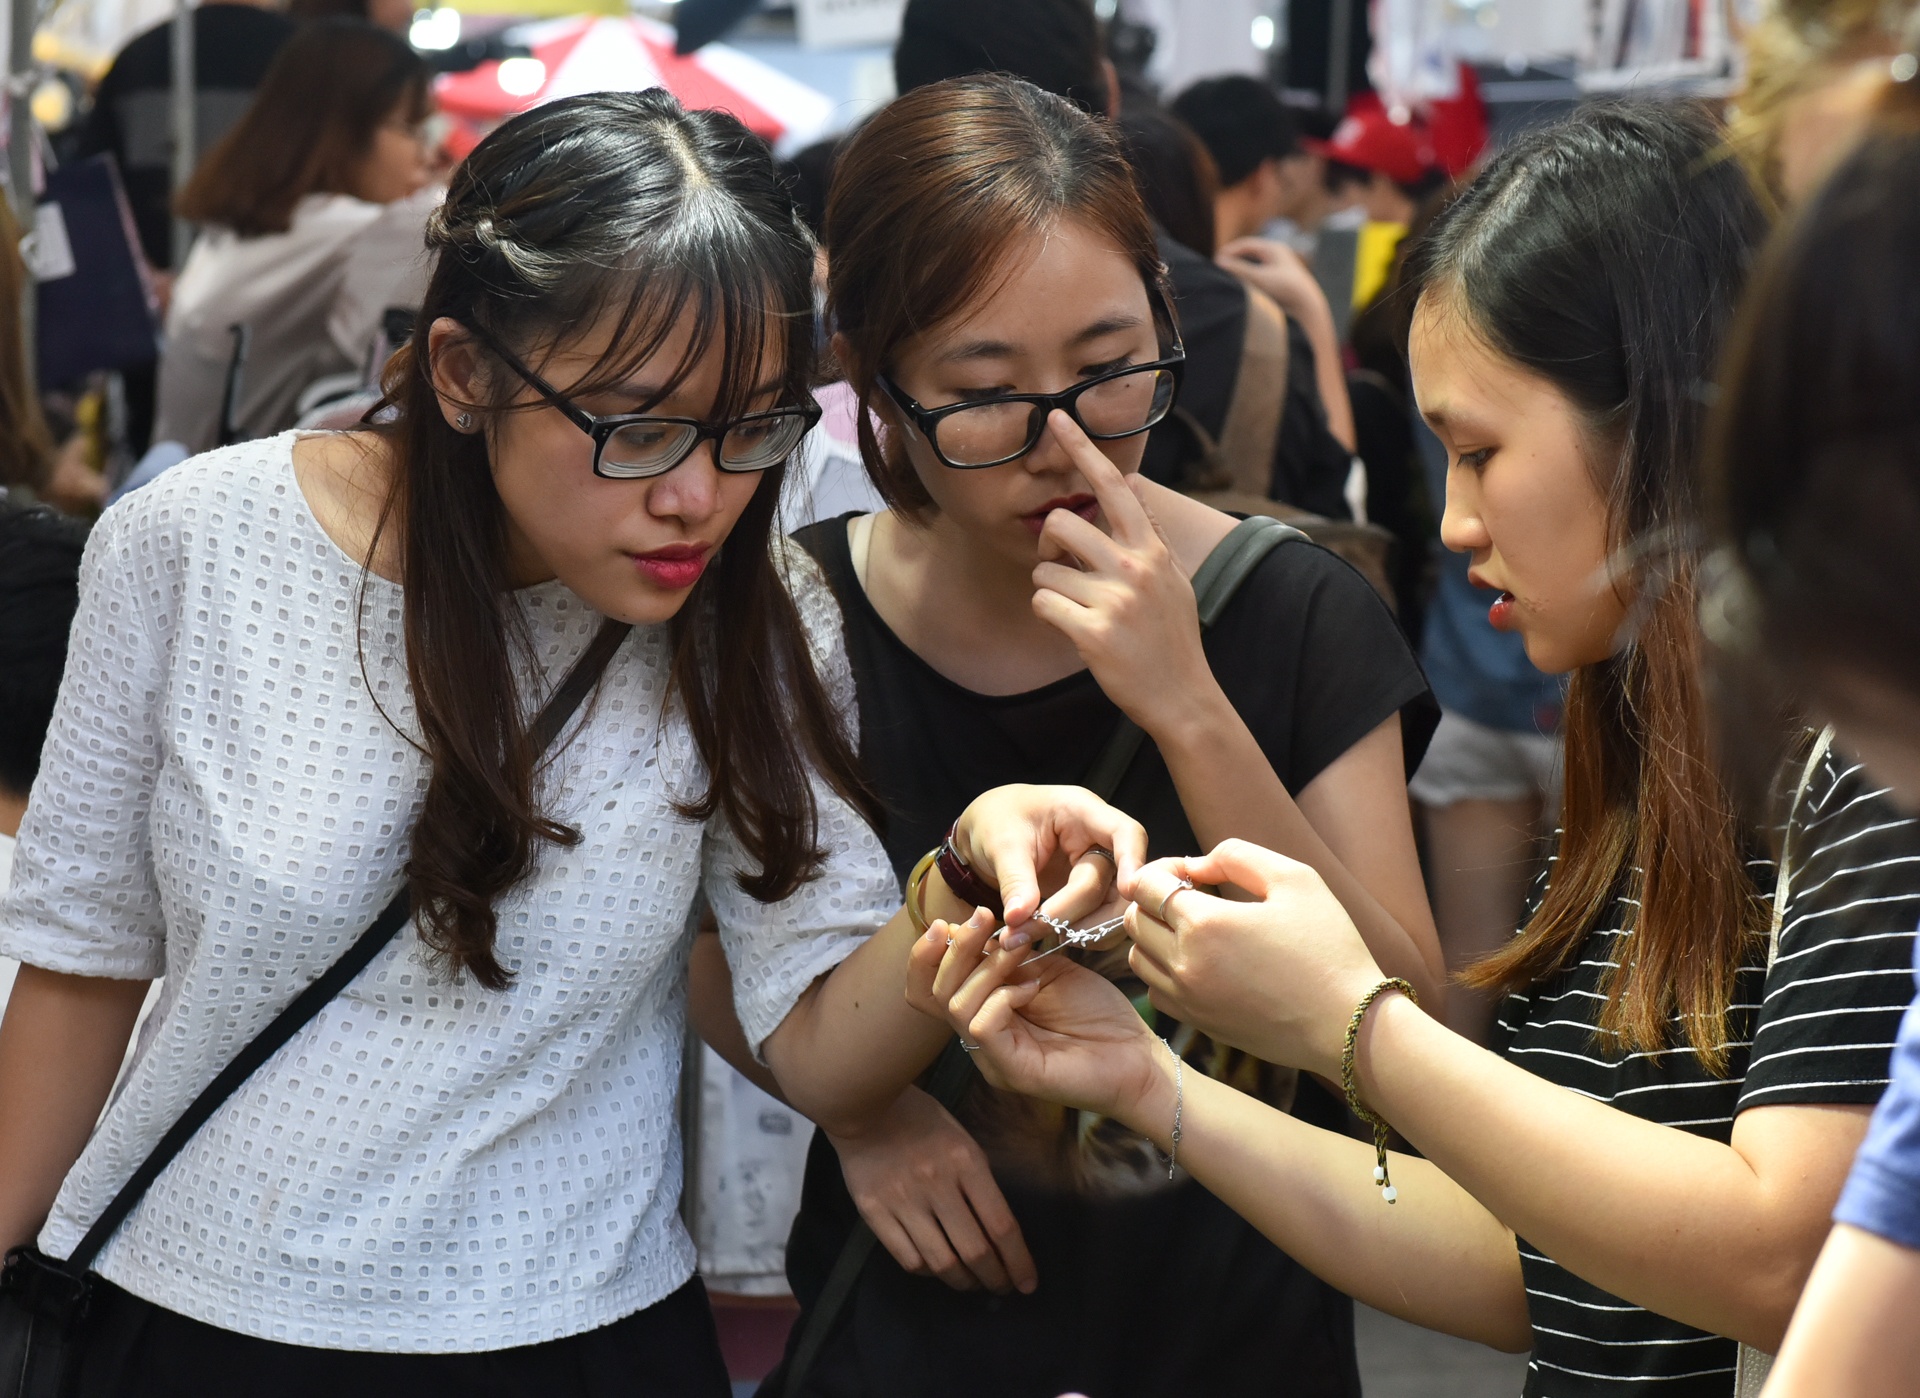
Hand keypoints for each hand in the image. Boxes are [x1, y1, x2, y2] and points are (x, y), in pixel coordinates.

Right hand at [826, 1086, 1036, 1294]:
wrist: (863, 1105)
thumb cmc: (921, 1120)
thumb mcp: (962, 1139)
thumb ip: (979, 1181)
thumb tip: (997, 1230)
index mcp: (965, 1162)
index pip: (1001, 1225)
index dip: (1019, 1261)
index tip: (1027, 1283)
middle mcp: (936, 1184)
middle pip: (974, 1251)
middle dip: (995, 1278)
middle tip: (1002, 1287)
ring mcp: (903, 1201)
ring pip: (942, 1262)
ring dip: (963, 1281)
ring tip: (972, 1283)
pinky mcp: (874, 1212)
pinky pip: (908, 1258)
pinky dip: (929, 1271)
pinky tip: (937, 1269)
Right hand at [905, 911, 1169, 1129]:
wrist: (1137, 1056)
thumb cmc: (1098, 1014)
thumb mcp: (1048, 971)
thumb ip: (1011, 956)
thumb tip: (977, 930)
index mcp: (984, 1011)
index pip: (928, 988)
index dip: (927, 954)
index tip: (948, 921)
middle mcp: (980, 1037)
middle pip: (933, 993)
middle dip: (957, 948)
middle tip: (986, 918)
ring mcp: (992, 1057)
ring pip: (957, 1005)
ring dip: (986, 966)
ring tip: (1018, 951)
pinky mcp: (1011, 1071)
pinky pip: (982, 1027)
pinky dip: (1002, 996)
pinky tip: (1032, 986)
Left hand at [952, 782, 1144, 931]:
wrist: (987, 832)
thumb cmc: (995, 822)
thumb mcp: (999, 844)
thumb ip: (1014, 881)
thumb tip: (1020, 918)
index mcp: (1081, 812)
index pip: (1125, 832)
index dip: (1132, 861)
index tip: (1126, 891)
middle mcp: (1098, 840)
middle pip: (1115, 881)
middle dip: (1079, 911)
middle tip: (1035, 930)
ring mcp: (1097, 868)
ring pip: (1113, 907)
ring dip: (1080, 929)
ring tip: (1031, 935)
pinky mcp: (1091, 893)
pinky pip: (1100, 919)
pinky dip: (1079, 934)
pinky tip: (1047, 936)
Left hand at [1029, 410, 1224, 737]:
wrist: (1182, 696)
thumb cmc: (1173, 638)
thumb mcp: (1172, 579)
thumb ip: (1148, 535)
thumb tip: (1130, 487)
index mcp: (1150, 549)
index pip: (1113, 486)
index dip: (1083, 449)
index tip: (1058, 419)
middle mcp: (1134, 567)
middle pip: (1061, 523)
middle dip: (1048, 545)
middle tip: (1060, 567)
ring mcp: (1114, 599)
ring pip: (1044, 569)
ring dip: (1049, 588)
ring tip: (1076, 608)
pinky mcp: (1092, 632)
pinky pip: (1041, 603)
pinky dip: (1048, 616)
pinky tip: (1072, 630)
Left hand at [1123, 840, 1386, 1076]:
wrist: (1348, 1024)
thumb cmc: (1329, 947)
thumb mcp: (1295, 879)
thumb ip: (1236, 856)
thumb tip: (1195, 865)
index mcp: (1205, 924)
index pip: (1146, 884)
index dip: (1163, 869)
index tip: (1193, 874)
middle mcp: (1185, 964)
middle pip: (1134, 918)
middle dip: (1154, 900)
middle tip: (1193, 898)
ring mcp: (1188, 999)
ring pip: (1137, 956)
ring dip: (1154, 936)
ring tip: (1195, 930)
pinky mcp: (1198, 1024)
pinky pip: (1155, 991)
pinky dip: (1163, 972)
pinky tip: (1199, 963)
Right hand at [1216, 236, 1334, 332]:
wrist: (1308, 308)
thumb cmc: (1285, 290)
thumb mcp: (1259, 278)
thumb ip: (1239, 269)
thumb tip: (1219, 262)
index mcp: (1274, 249)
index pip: (1245, 244)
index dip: (1229, 252)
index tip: (1215, 262)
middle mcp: (1278, 256)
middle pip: (1250, 254)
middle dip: (1234, 261)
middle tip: (1218, 270)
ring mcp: (1280, 269)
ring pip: (1255, 266)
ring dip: (1241, 272)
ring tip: (1228, 280)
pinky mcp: (1282, 282)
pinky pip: (1260, 277)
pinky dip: (1249, 280)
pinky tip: (1243, 291)